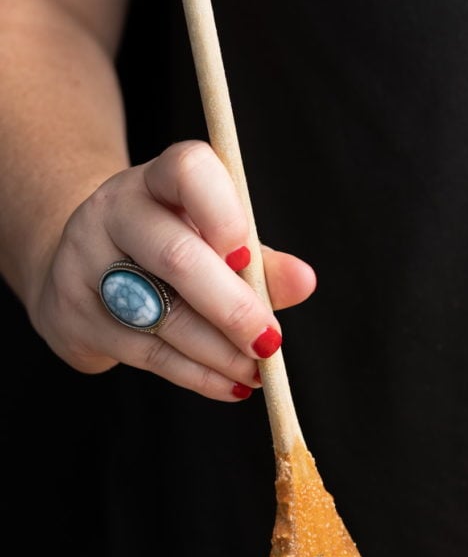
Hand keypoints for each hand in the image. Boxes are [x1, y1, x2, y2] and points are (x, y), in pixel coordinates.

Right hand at [31, 140, 316, 400]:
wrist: (81, 263)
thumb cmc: (167, 247)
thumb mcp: (212, 240)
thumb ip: (259, 260)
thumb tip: (304, 281)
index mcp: (156, 180)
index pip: (189, 171)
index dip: (223, 213)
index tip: (246, 256)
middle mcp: (113, 212)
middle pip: (176, 257)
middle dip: (233, 309)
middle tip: (270, 342)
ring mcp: (85, 264)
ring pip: (163, 317)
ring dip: (220, 353)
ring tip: (257, 371)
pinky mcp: (73, 317)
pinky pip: (148, 354)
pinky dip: (199, 376)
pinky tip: (231, 385)